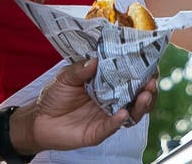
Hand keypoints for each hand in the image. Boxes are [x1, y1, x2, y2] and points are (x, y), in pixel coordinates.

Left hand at [10, 59, 157, 153]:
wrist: (39, 119)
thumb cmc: (55, 96)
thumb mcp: (66, 77)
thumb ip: (80, 70)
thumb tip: (95, 59)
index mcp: (107, 84)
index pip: (130, 77)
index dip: (142, 71)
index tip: (151, 64)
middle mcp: (112, 100)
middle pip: (138, 96)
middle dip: (148, 89)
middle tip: (152, 81)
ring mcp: (107, 116)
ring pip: (132, 113)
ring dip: (141, 105)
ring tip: (145, 95)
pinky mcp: (99, 131)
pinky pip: (112, 127)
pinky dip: (119, 120)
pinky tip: (123, 113)